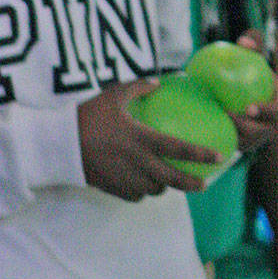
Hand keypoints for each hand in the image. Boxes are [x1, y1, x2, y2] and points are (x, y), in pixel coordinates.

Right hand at [78, 79, 220, 199]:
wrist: (56, 144)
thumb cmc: (86, 116)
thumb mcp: (113, 95)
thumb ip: (138, 87)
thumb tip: (157, 82)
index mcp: (141, 138)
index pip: (178, 149)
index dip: (201, 154)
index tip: (219, 158)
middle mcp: (136, 161)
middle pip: (171, 179)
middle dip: (191, 184)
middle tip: (204, 184)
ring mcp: (124, 177)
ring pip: (153, 189)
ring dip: (164, 187)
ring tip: (169, 181)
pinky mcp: (111, 187)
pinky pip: (134, 196)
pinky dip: (142, 192)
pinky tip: (143, 185)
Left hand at [225, 33, 277, 154]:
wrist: (258, 103)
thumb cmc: (260, 79)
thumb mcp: (260, 65)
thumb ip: (254, 50)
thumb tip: (242, 40)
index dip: (266, 112)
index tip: (249, 107)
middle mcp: (274, 125)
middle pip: (262, 131)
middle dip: (246, 127)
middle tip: (227, 113)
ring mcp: (261, 139)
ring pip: (247, 142)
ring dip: (233, 134)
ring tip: (215, 121)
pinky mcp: (247, 146)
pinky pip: (235, 145)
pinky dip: (222, 140)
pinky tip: (204, 130)